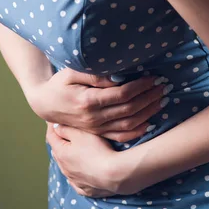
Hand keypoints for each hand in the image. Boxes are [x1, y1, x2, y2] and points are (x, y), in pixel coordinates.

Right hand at [24, 68, 168, 141]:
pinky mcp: (97, 133)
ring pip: (128, 124)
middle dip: (149, 98)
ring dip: (148, 113)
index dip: (140, 86)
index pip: (122, 94)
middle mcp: (94, 118)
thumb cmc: (60, 84)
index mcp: (88, 101)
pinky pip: (121, 136)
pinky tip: (149, 122)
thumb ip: (94, 74)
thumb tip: (118, 76)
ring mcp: (96, 128)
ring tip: (161, 101)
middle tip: (163, 87)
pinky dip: (137, 131)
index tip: (153, 78)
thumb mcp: (71, 72)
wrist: (45, 104)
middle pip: (129, 110)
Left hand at [46, 122, 127, 197]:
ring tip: (72, 151)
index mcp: (61, 153)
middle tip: (62, 133)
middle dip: (59, 142)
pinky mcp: (86, 190)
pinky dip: (78, 175)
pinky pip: (78, 182)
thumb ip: (66, 128)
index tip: (53, 118)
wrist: (114, 175)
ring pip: (67, 168)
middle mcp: (64, 169)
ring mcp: (75, 181)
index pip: (51, 136)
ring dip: (68, 159)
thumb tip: (56, 126)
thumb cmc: (97, 150)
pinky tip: (81, 173)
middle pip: (58, 152)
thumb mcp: (80, 133)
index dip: (51, 126)